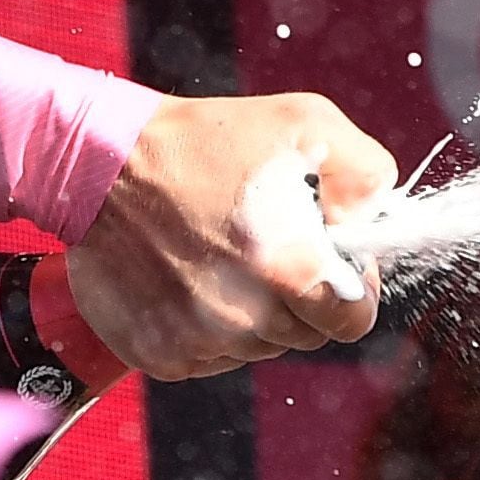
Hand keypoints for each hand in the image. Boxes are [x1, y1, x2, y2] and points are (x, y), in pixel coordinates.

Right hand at [64, 94, 392, 378]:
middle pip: (304, 334)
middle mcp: (243, 318)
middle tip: (268, 244)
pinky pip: (207, 356)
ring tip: (222, 252)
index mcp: (287, 269)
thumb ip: (365, 171)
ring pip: (255, 346)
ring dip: (252, 310)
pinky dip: (205, 325)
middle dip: (298, 294)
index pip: (352, 320)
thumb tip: (378, 216)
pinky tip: (187, 274)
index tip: (335, 265)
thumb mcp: (302, 123)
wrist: (101, 163)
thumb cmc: (203, 139)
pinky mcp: (158, 355)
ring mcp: (197, 342)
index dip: (353, 293)